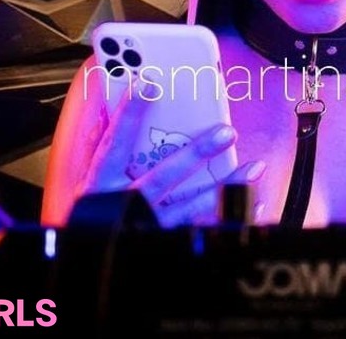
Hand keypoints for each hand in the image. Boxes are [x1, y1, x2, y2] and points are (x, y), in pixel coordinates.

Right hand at [74, 85, 264, 226]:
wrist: (92, 262)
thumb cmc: (95, 215)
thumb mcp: (96, 180)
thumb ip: (116, 148)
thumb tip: (137, 102)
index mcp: (102, 184)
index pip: (115, 143)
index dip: (129, 113)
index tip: (148, 83)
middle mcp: (126, 205)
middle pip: (164, 176)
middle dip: (197, 153)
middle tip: (226, 131)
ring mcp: (148, 225)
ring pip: (190, 207)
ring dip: (225, 187)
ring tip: (253, 168)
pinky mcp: (165, 240)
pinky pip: (202, 228)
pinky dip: (229, 217)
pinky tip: (252, 204)